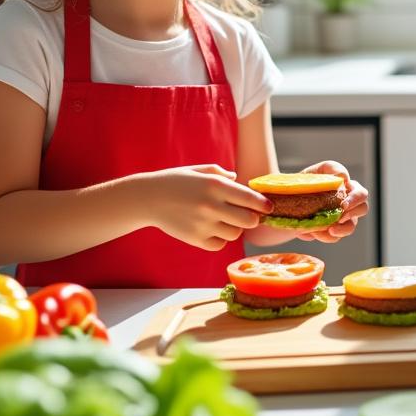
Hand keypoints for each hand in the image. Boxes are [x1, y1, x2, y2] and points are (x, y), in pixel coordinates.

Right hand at [138, 164, 270, 250]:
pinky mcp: (195, 239)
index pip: (251, 199)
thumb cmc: (176, 181)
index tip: (269, 207)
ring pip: (235, 234)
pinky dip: (220, 239)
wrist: (147, 198)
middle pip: (249, 221)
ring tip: (224, 220)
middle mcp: (211, 205)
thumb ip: (221, 174)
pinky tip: (213, 229)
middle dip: (252, 219)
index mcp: (215, 186)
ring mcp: (203, 224)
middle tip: (247, 215)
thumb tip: (238, 179)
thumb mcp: (199, 171)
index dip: (264, 205)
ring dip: (235, 228)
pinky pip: (219, 244)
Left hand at [292, 161, 369, 242]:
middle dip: (353, 214)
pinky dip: (325, 236)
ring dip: (341, 229)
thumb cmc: (307, 181)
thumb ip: (332, 168)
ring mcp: (340, 220)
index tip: (343, 205)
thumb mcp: (317, 171)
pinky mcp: (329, 231)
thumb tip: (344, 178)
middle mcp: (348, 205)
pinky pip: (334, 237)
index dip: (355, 200)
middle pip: (362, 210)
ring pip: (350, 227)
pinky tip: (314, 232)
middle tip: (340, 217)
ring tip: (330, 230)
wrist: (289, 199)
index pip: (361, 194)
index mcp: (348, 190)